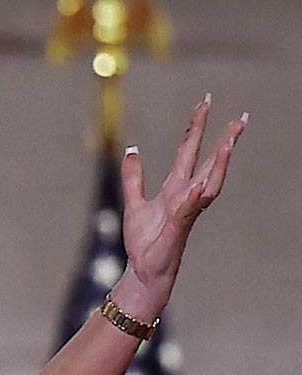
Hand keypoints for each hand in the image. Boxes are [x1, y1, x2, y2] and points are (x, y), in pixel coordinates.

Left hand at [117, 95, 246, 313]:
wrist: (143, 270)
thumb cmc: (144, 241)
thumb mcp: (134, 202)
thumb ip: (133, 178)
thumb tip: (132, 150)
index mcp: (174, 188)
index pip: (189, 151)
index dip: (196, 128)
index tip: (205, 103)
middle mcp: (185, 195)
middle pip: (209, 162)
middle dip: (224, 140)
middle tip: (242, 117)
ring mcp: (186, 210)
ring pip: (210, 181)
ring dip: (221, 163)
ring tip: (231, 141)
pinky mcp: (180, 226)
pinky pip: (191, 206)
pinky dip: (198, 193)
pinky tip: (202, 181)